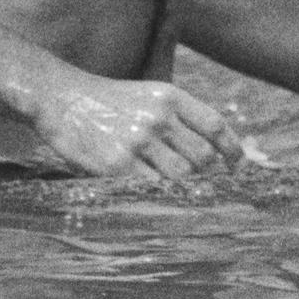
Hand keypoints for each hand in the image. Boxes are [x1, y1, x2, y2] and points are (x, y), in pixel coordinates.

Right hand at [32, 74, 244, 181]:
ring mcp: (137, 141)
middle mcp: (158, 117)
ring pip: (180, 178)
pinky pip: (150, 189)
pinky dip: (159, 199)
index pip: (215, 125)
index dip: (232, 150)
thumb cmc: (108, 102)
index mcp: (169, 96)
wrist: (60, 97)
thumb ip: (177, 119)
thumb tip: (212, 154)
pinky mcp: (116, 164)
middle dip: (209, 178)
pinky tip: (160, 202)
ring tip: (186, 201)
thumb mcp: (147, 96)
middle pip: (202, 157)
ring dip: (186, 193)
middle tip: (209, 192)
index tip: (237, 167)